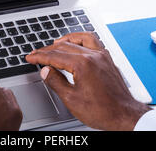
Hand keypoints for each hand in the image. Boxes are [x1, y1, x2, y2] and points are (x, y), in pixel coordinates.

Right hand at [26, 32, 149, 130]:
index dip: (40, 56)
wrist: (125, 115)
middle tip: (37, 54)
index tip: (30, 57)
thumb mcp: (72, 100)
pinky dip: (82, 39)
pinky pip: (94, 41)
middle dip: (48, 49)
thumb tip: (46, 71)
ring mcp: (103, 56)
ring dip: (66, 39)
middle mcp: (93, 56)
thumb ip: (56, 82)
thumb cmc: (103, 111)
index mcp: (83, 64)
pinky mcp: (108, 59)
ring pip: (81, 38)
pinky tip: (78, 44)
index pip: (55, 56)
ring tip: (55, 43)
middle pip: (65, 46)